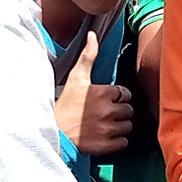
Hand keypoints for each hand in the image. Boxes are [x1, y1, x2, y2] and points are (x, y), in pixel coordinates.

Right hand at [53, 32, 132, 155]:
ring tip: (103, 125)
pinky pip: (123, 143)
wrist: (53, 131)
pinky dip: (116, 141)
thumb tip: (93, 35)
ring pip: (127, 127)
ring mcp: (107, 129)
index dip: (116, 97)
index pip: (125, 94)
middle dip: (118, 112)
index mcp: (103, 92)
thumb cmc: (65, 105)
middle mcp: (107, 110)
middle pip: (128, 111)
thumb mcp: (76, 78)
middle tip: (103, 114)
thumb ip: (88, 56)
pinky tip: (104, 136)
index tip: (105, 101)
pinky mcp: (106, 145)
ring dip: (118, 126)